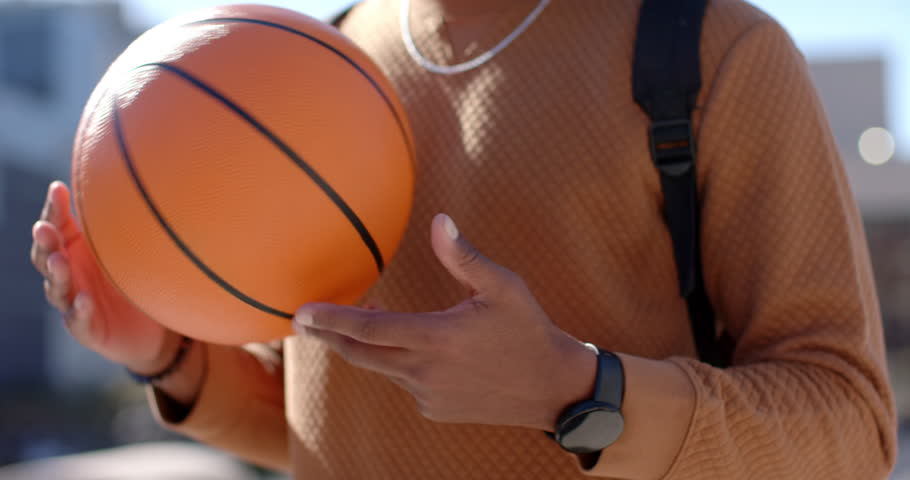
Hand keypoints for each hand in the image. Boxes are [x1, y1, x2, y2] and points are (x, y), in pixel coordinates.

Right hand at [30, 181, 181, 373]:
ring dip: (57, 274)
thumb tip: (135, 176)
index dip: (54, 210)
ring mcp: (74, 303)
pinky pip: (79, 321)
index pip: (57, 227)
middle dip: (45, 243)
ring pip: (57, 288)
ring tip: (61, 261)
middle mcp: (69, 275)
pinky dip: (80, 311)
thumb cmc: (136, 280)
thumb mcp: (131, 249)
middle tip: (46, 228)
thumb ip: (123, 222)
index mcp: (75, 251)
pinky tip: (85, 301)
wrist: (153, 328)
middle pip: (47, 257)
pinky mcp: (87, 329)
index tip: (58, 189)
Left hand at [295, 214, 596, 430]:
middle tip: (306, 320)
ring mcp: (427, 395)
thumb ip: (464, 257)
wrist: (552, 388)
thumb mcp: (503, 286)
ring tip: (377, 317)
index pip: (367, 329)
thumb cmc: (527, 330)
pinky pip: (405, 383)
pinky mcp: (434, 410)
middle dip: (330, 336)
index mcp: (436, 338)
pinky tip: (423, 349)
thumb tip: (439, 221)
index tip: (302, 313)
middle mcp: (424, 372)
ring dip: (371, 345)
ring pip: (382, 367)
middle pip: (359, 354)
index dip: (330, 320)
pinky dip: (399, 363)